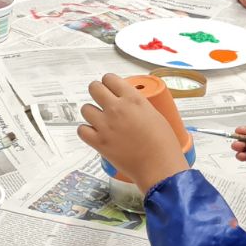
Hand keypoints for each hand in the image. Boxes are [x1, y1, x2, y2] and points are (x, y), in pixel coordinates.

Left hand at [76, 74, 189, 192]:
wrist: (159, 167)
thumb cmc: (163, 143)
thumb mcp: (154, 114)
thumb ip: (137, 105)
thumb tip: (127, 102)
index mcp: (133, 99)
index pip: (110, 78)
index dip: (108, 83)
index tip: (109, 88)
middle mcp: (117, 109)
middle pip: (94, 88)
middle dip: (97, 92)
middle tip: (102, 100)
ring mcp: (105, 125)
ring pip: (85, 109)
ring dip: (91, 113)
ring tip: (100, 120)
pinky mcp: (99, 142)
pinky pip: (81, 130)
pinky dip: (86, 131)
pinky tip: (94, 133)